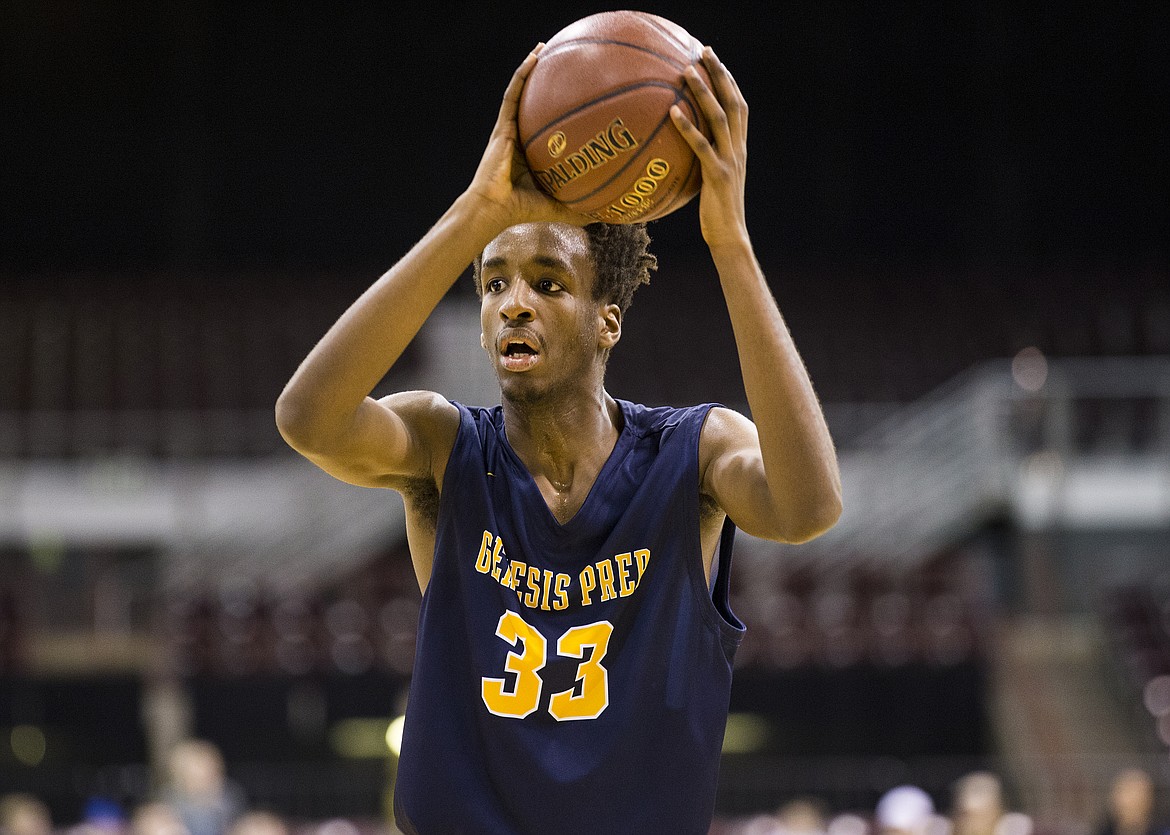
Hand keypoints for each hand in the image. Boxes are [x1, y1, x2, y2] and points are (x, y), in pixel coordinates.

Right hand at [465, 45, 592, 227]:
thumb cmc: (521, 210)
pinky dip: (521, 75)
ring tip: (544, 48)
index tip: (576, 96)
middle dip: (546, 82)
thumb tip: (605, 215)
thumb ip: (579, 207)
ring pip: (520, 92)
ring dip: (531, 69)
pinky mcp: (501, 126)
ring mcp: (509, 130)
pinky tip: (534, 57)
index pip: (545, 125)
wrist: (495, 209)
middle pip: (533, 103)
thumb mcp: (558, 206)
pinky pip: (512, 95)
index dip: (557, 108)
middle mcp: (520, 137)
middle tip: (563, 64)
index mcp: (531, 153)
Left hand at [670, 47, 748, 248]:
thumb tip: (680, 147)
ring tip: (687, 71)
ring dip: (704, 91)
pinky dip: (688, 127)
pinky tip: (672, 112)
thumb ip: (704, 159)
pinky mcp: (718, 175)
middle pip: (733, 102)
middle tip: (704, 51)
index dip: (729, 80)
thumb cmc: (716, 212)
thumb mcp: (712, 179)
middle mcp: (739, 149)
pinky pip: (702, 146)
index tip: (714, 59)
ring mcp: (730, 161)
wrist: (730, 237)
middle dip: (720, 74)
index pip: (739, 106)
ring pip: (719, 118)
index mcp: (740, 148)